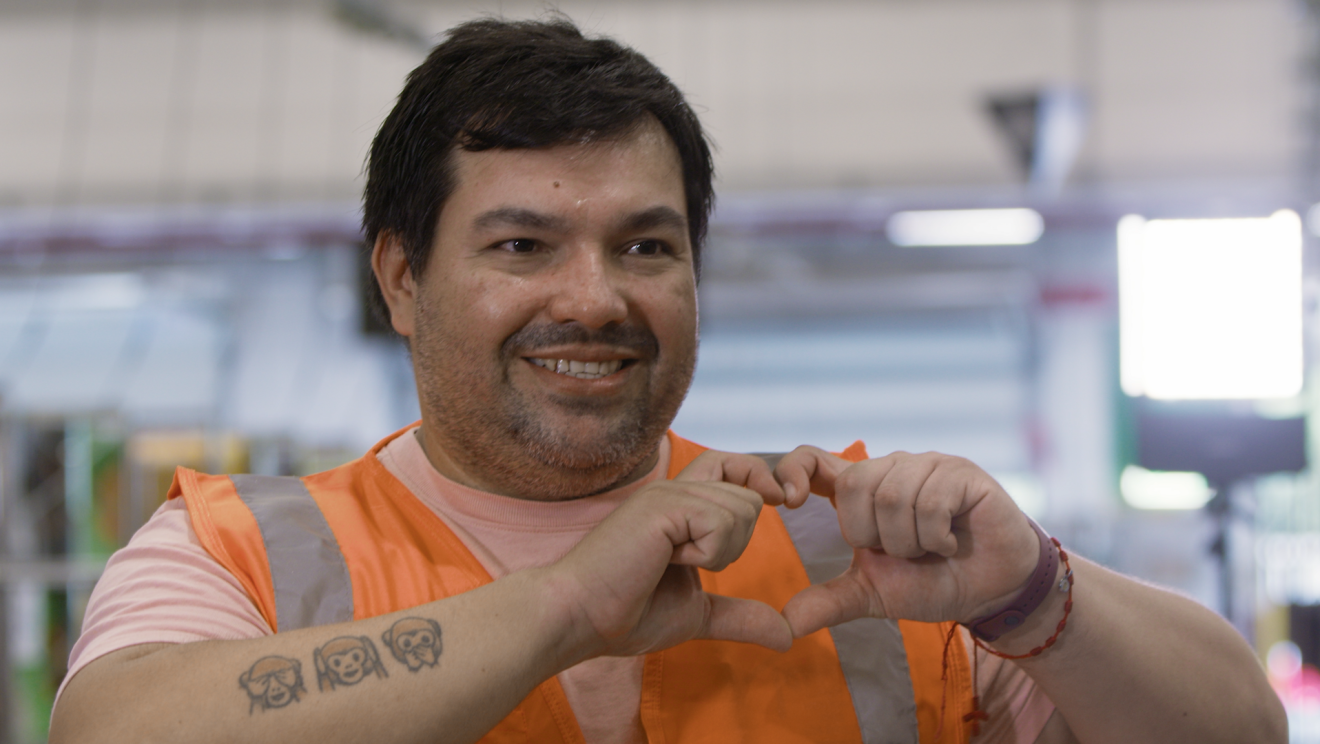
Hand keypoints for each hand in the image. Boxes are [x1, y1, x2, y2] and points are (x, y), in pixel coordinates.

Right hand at [550, 451, 792, 661]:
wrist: (579, 618)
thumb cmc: (623, 614)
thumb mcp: (696, 614)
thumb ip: (738, 617)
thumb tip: (787, 636)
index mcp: (680, 506)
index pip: (733, 465)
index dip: (761, 480)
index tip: (782, 503)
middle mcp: (675, 489)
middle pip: (750, 495)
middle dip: (737, 542)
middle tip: (688, 563)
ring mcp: (668, 493)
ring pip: (743, 508)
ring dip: (719, 552)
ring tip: (670, 563)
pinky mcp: (662, 505)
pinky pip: (721, 522)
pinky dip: (706, 554)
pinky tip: (666, 561)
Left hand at [774, 447, 1039, 637]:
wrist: (992, 592)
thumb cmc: (932, 582)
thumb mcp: (873, 594)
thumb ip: (830, 601)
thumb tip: (785, 625)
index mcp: (860, 489)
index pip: (812, 460)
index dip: (793, 471)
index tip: (788, 502)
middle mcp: (889, 468)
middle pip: (854, 486)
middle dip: (875, 535)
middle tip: (904, 551)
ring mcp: (926, 465)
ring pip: (891, 495)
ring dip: (909, 540)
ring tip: (931, 548)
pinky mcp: (961, 473)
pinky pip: (930, 501)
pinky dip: (936, 536)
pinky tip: (951, 541)